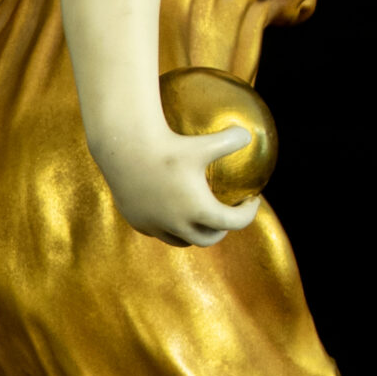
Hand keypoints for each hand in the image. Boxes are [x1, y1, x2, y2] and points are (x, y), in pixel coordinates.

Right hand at [95, 123, 261, 247]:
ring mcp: (155, 225)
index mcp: (199, 210)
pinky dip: (170, 227)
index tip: (251, 200)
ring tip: (199, 216)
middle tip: (225, 213)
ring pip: (182, 240)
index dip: (248, 214)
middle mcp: (177, 224)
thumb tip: (249, 135)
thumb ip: (230, 140)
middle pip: (208, 239)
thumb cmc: (168, 145)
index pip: (233, 223)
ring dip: (194, 232)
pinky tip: (171, 210)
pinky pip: (158, 232)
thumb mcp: (204, 143)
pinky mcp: (137, 221)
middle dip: (221, 229)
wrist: (125, 149)